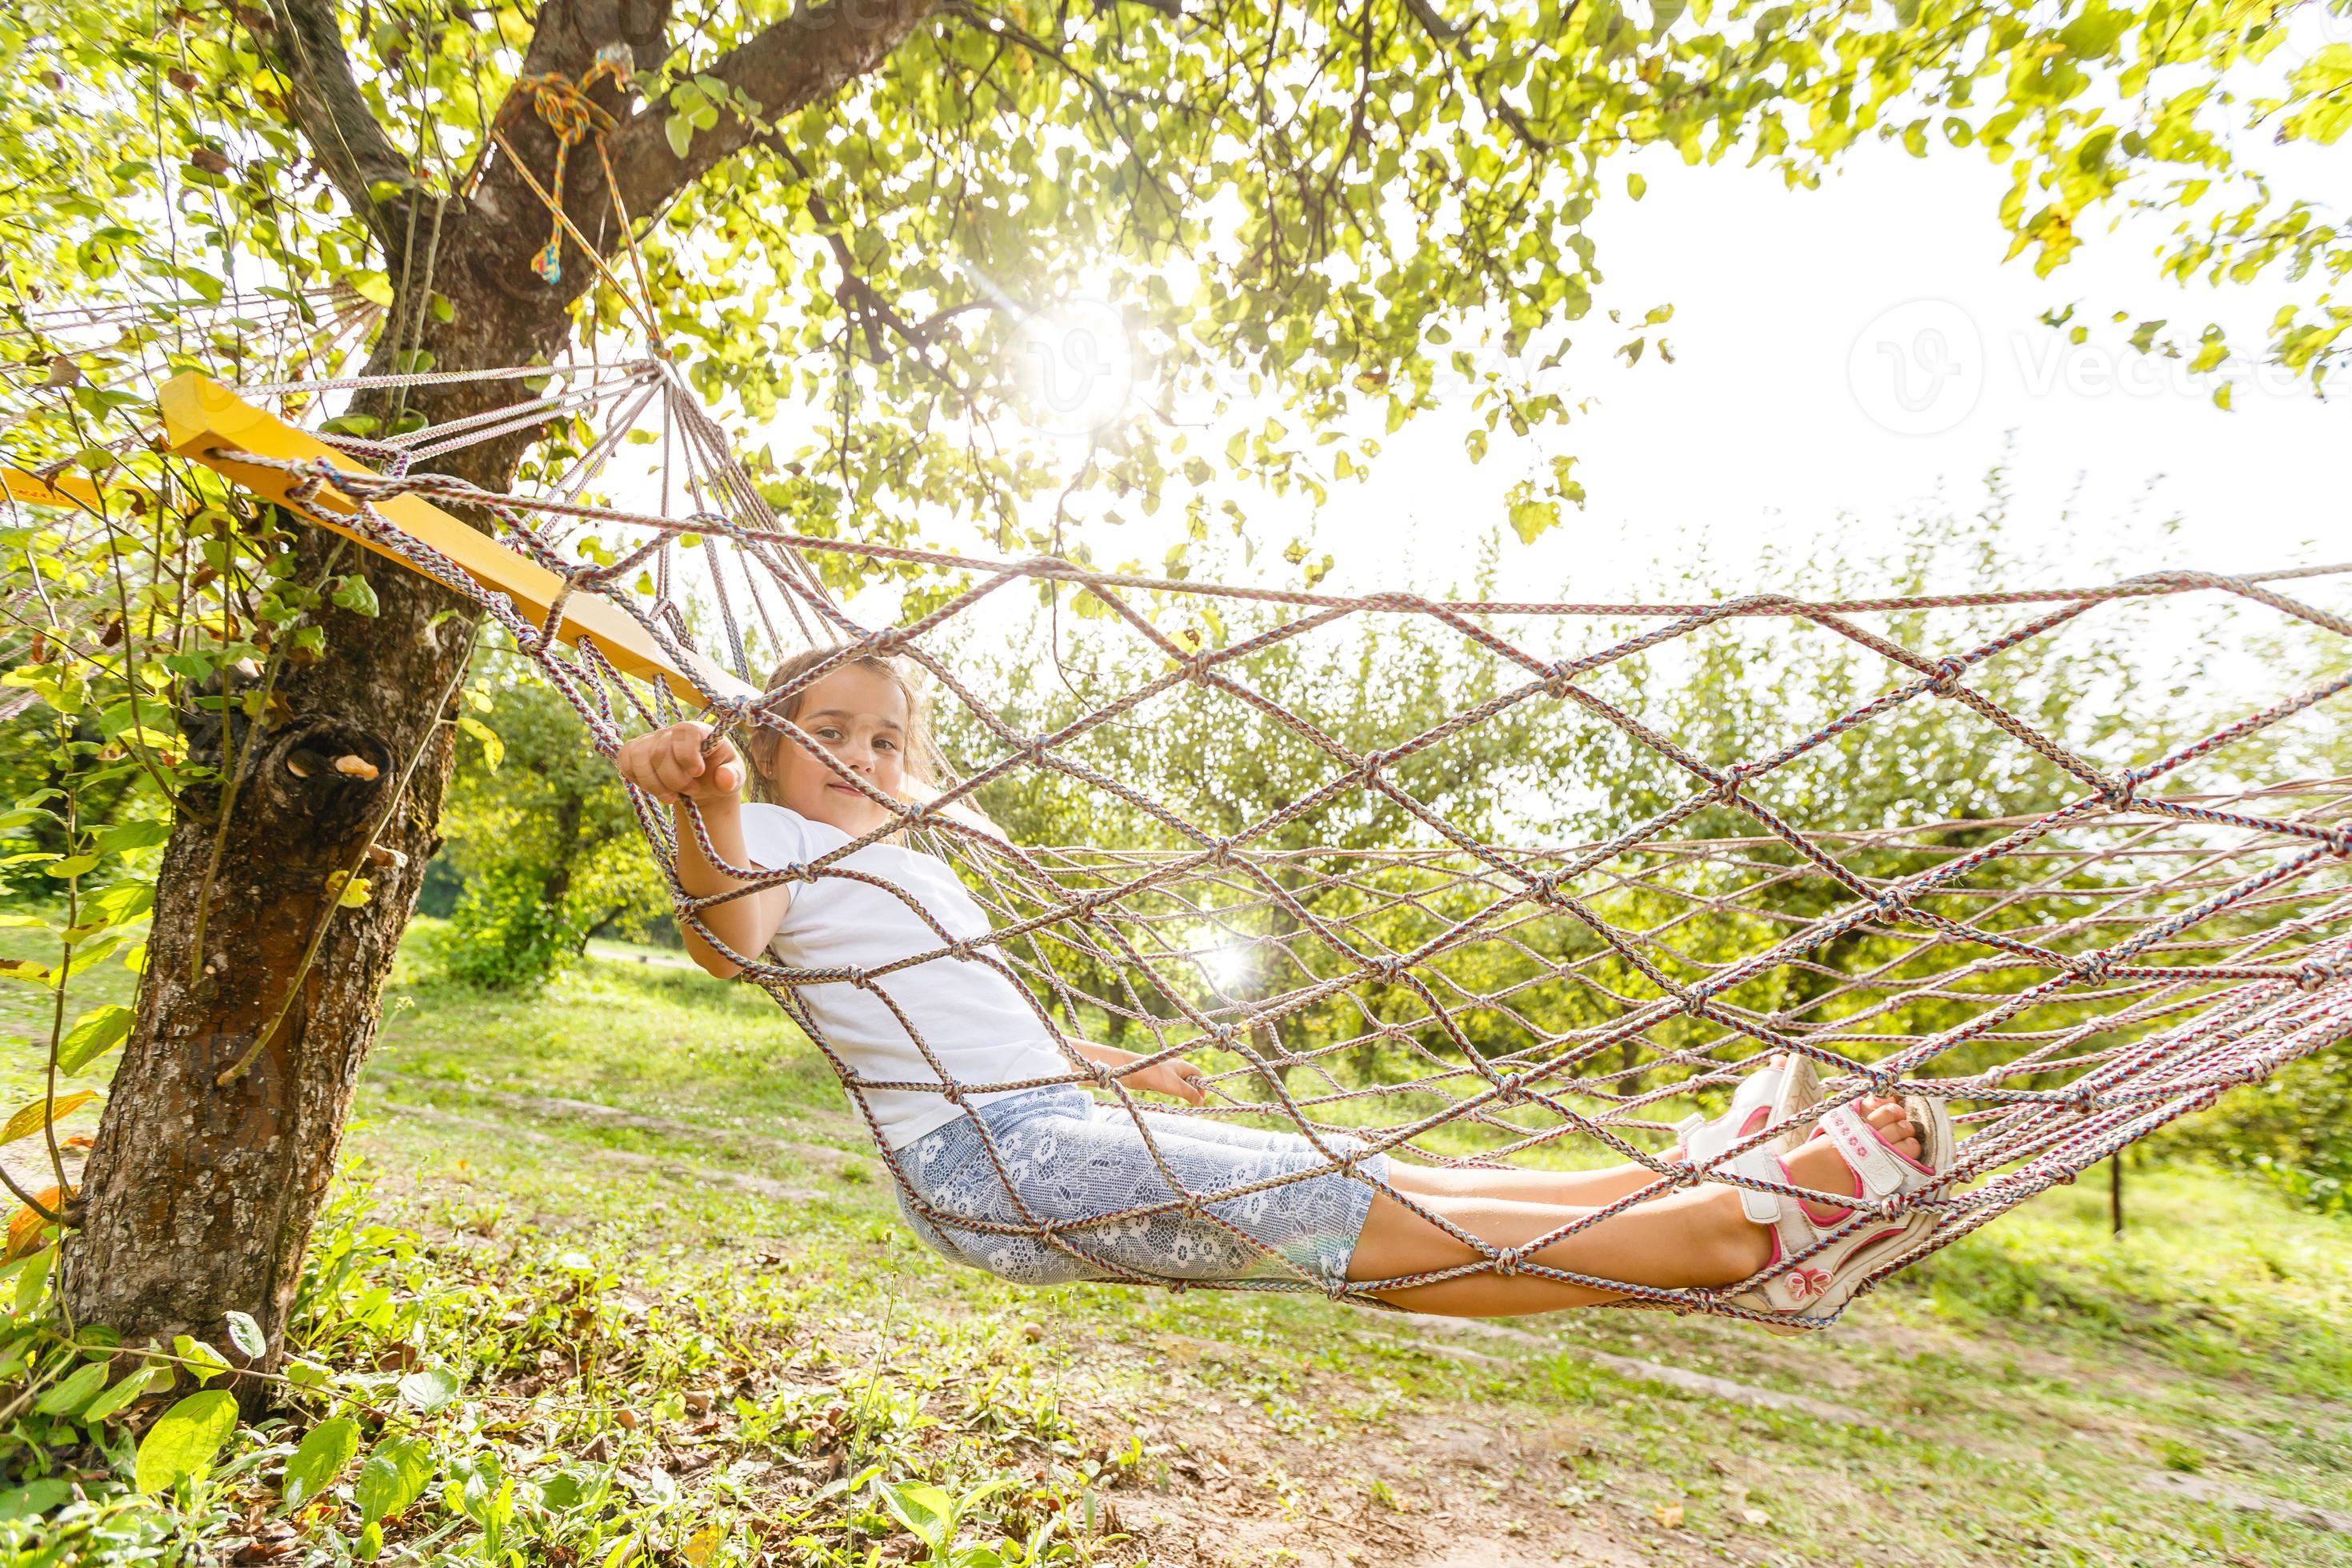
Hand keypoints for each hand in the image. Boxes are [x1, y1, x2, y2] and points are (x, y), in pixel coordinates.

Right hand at [616, 722, 743, 804]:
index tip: (698, 773)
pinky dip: (637, 779)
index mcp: (697, 730)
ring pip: (640, 758)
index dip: (688, 754)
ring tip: (672, 797)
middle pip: (661, 752)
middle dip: (675, 779)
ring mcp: (651, 740)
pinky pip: (625, 761)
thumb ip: (733, 776)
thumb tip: (725, 779)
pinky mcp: (635, 751)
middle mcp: (671, 731)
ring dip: (654, 784)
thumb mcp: (734, 776)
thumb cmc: (718, 774)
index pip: (685, 732)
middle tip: (692, 792)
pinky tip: (654, 789)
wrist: (702, 784)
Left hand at [1124, 1055, 1206, 1104]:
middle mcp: (1177, 1066)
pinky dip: (1172, 1089)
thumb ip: (1190, 1093)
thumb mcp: (1176, 1086)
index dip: (1201, 1087)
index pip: (1199, 1075)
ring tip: (1178, 1096)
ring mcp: (1168, 1071)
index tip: (1200, 1100)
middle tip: (1190, 1101)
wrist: (1134, 1072)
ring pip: (1180, 1082)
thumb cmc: (1156, 1077)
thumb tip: (1201, 1102)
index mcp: (1183, 1065)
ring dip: (1182, 1090)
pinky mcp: (1159, 1077)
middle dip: (1192, 1089)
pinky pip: (1170, 1083)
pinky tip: (1168, 1092)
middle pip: (1190, 1078)